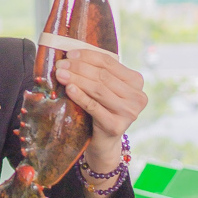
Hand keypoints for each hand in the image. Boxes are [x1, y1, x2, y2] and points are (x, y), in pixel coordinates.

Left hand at [55, 49, 146, 197]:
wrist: (103, 143)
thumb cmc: (101, 111)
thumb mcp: (103, 89)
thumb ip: (97, 73)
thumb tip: (73, 54)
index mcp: (136, 82)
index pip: (110, 63)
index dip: (88, 56)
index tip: (70, 54)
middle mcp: (137, 96)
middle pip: (103, 76)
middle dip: (79, 68)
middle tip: (61, 64)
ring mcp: (129, 112)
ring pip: (99, 89)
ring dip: (77, 79)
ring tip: (60, 74)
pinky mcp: (116, 126)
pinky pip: (94, 106)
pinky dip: (80, 96)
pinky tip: (69, 88)